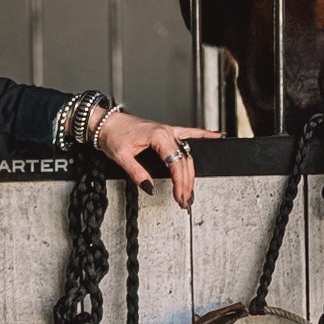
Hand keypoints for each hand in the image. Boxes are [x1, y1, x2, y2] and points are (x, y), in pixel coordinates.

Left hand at [89, 107, 220, 209]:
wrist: (106, 122)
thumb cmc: (112, 135)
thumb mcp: (121, 157)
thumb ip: (137, 173)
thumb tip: (150, 188)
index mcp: (158, 136)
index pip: (176, 164)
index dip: (180, 183)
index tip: (180, 196)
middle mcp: (167, 132)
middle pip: (184, 161)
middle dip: (187, 183)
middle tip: (185, 200)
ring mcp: (169, 131)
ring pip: (187, 154)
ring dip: (191, 173)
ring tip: (191, 190)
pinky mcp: (167, 131)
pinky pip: (190, 133)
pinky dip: (204, 135)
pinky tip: (217, 136)